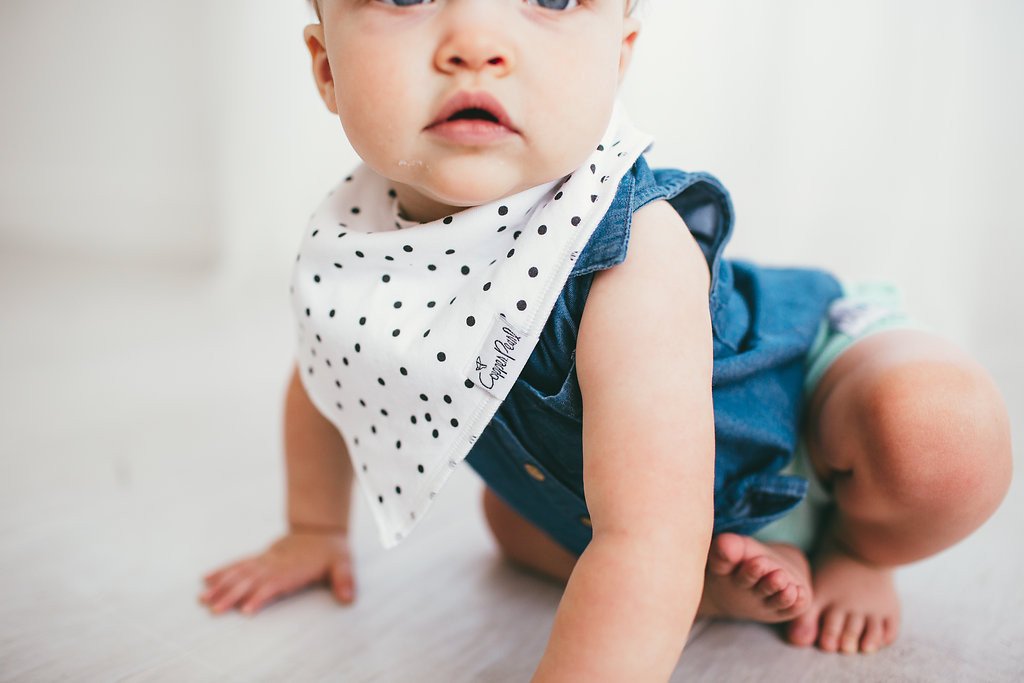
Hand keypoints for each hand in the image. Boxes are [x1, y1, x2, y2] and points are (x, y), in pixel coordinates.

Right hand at [199, 531, 355, 614]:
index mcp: (294, 569)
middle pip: (250, 581)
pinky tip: (207, 579)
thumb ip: (345, 579)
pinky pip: (238, 564)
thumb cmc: (332, 551)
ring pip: (239, 573)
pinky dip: (222, 571)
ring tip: (203, 599)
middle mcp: (275, 565)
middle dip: (231, 595)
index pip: (274, 584)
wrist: (321, 529)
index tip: (246, 609)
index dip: (260, 596)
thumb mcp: (344, 563)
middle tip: (214, 609)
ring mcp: (265, 560)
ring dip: (221, 586)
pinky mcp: (260, 558)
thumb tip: (349, 597)